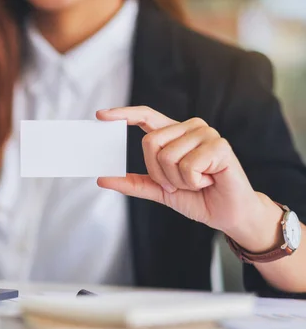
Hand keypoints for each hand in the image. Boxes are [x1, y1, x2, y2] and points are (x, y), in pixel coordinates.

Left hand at [96, 106, 282, 251]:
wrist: (227, 214)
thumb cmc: (198, 198)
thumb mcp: (159, 191)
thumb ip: (133, 183)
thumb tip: (102, 178)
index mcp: (175, 135)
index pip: (146, 116)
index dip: (124, 114)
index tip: (101, 115)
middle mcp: (190, 128)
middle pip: (150, 142)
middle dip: (159, 173)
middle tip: (179, 184)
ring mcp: (206, 134)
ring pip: (168, 156)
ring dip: (178, 181)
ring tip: (198, 182)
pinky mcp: (219, 145)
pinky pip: (188, 166)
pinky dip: (194, 182)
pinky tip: (209, 181)